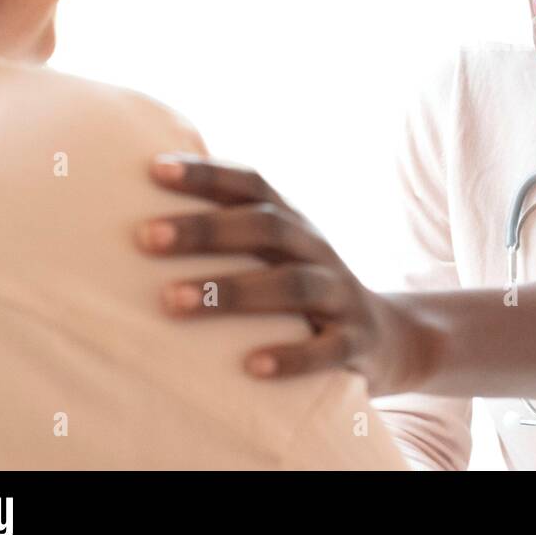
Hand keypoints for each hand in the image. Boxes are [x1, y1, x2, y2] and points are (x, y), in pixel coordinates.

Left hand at [135, 154, 435, 395]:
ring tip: (170, 301)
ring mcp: (340, 295)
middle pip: (266, 227)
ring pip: (291, 284)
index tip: (156, 168)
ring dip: (230, 291)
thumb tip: (148, 197)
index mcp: (294, 224)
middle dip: (205, 229)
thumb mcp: (279, 254)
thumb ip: (232, 230)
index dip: (208, 174)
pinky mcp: (355, 344)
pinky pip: (327, 350)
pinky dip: (291, 357)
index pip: (253, 186)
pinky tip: (252, 366)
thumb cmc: (306, 291)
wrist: (391, 338)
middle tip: (145, 237)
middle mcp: (317, 250)